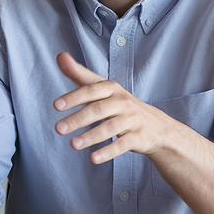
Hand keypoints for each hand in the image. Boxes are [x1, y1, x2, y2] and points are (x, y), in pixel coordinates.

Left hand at [53, 52, 175, 163]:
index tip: (56, 105)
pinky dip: (108, 152)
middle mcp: (122, 102)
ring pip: (110, 127)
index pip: (91, 90)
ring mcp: (132, 120)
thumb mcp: (101, 88)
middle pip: (98, 110)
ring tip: (73, 144)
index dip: (73, 97)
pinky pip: (122, 145)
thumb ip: (79, 74)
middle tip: (58, 128)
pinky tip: (93, 158)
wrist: (156, 126)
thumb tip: (60, 56)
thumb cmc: (120, 104)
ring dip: (91, 136)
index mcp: (111, 88)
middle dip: (78, 119)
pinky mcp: (138, 137)